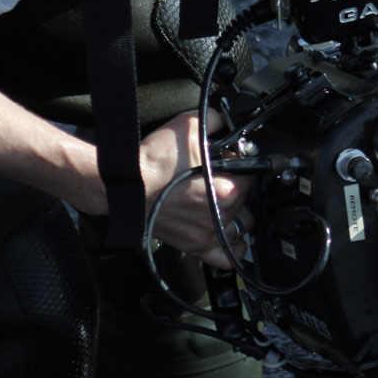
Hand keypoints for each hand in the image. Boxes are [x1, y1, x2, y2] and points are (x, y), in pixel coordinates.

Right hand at [138, 110, 255, 269]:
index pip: (253, 174)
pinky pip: (226, 257)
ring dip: (236, 213)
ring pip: (241, 226)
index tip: (232, 159)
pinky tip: (229, 234)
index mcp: (227, 188)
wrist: (125, 185)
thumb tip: (225, 120)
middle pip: (247, 199)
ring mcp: (209, 232)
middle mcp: (222, 214)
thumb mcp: (189, 127)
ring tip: (220, 200)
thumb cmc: (153, 161)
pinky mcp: (195, 246)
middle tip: (219, 176)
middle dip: (236, 185)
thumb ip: (216, 121)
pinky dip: (232, 247)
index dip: (242, 163)